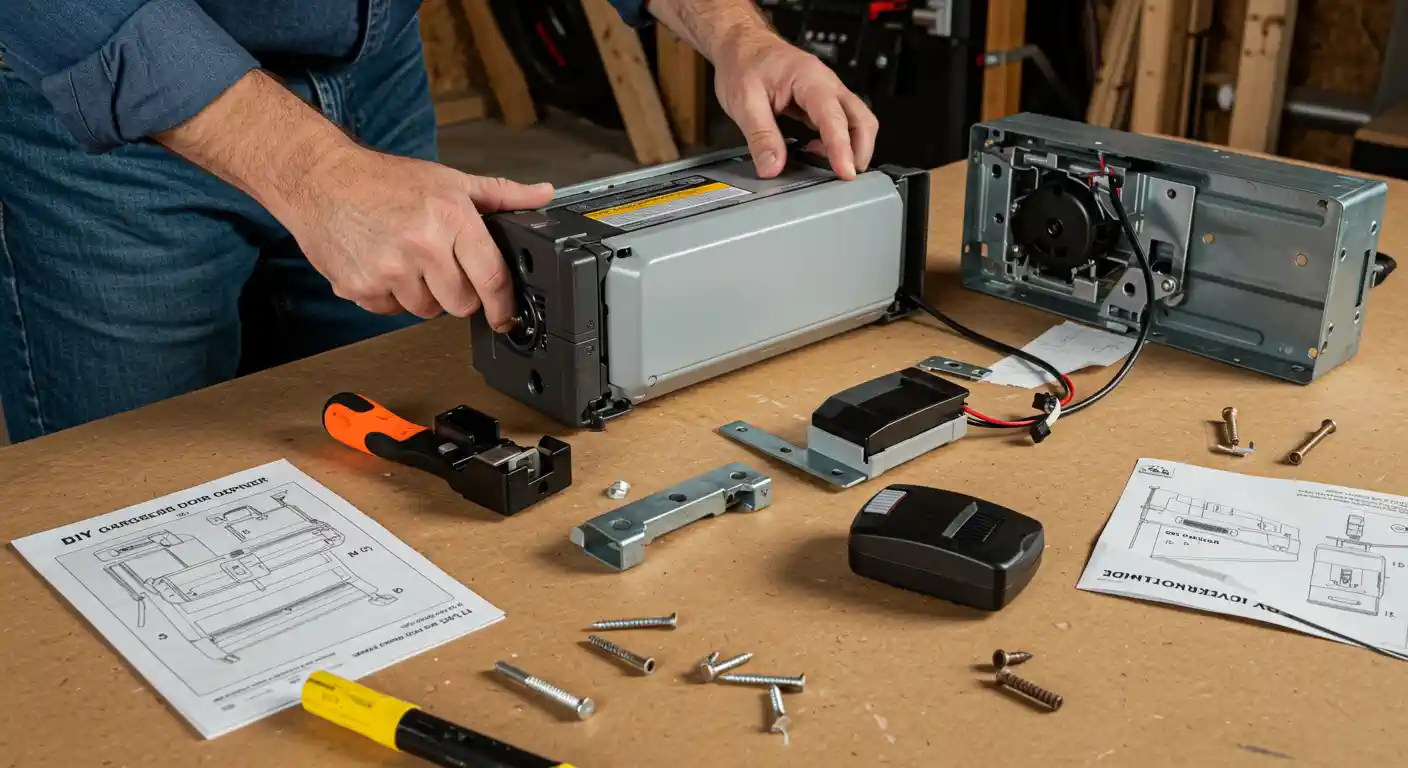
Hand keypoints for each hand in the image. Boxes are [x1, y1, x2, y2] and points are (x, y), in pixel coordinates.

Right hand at [287, 145, 552, 328]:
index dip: (503, 306)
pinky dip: (389, 296)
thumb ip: (501, 194)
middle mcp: (423, 245)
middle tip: (441, 267)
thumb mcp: (449, 180)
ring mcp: (389, 269)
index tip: (506, 317)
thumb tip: (542, 195)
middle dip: (457, 293)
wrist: (320, 179)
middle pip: (461, 304)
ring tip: (407, 261)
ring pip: (426, 310)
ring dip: (422, 294)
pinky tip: (382, 266)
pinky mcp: (360, 286)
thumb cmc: (383, 180)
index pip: (492, 278)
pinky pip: (391, 310)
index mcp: (451, 218)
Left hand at [713, 35, 878, 179]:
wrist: (741, 45)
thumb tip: (772, 166)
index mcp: (808, 78)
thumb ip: (760, 136)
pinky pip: (841, 122)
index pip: (833, 116)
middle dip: (861, 149)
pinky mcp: (820, 100)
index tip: (845, 172)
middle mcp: (825, 83)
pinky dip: (838, 141)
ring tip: (834, 169)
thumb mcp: (743, 101)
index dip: (841, 147)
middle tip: (847, 176)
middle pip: (860, 117)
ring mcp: (826, 91)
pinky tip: (818, 152)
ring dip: (853, 146)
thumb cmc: (743, 63)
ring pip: (856, 120)